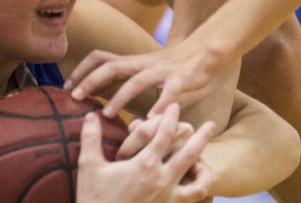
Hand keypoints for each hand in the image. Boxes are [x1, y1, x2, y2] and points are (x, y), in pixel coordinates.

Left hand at [67, 41, 219, 117]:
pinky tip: (152, 121)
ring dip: (120, 97)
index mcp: (131, 62)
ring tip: (108, 114)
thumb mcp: (139, 69)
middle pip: (110, 66)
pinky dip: (161, 107)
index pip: (99, 58)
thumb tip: (91, 91)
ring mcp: (161, 71)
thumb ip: (119, 78)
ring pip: (136, 81)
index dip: (81, 70)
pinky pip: (169, 93)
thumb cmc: (168, 67)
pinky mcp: (181, 80)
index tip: (65, 88)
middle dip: (90, 80)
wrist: (203, 52)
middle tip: (75, 97)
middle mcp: (142, 64)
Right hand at [77, 103, 214, 202]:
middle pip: (189, 152)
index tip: (175, 106)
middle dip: (201, 136)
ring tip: (210, 152)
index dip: (170, 118)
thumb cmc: (95, 197)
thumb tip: (91, 114)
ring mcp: (168, 195)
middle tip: (210, 124)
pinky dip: (201, 184)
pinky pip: (194, 195)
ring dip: (206, 159)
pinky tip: (200, 176)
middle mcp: (161, 179)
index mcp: (144, 165)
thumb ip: (91, 138)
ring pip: (196, 174)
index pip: (163, 135)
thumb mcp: (89, 165)